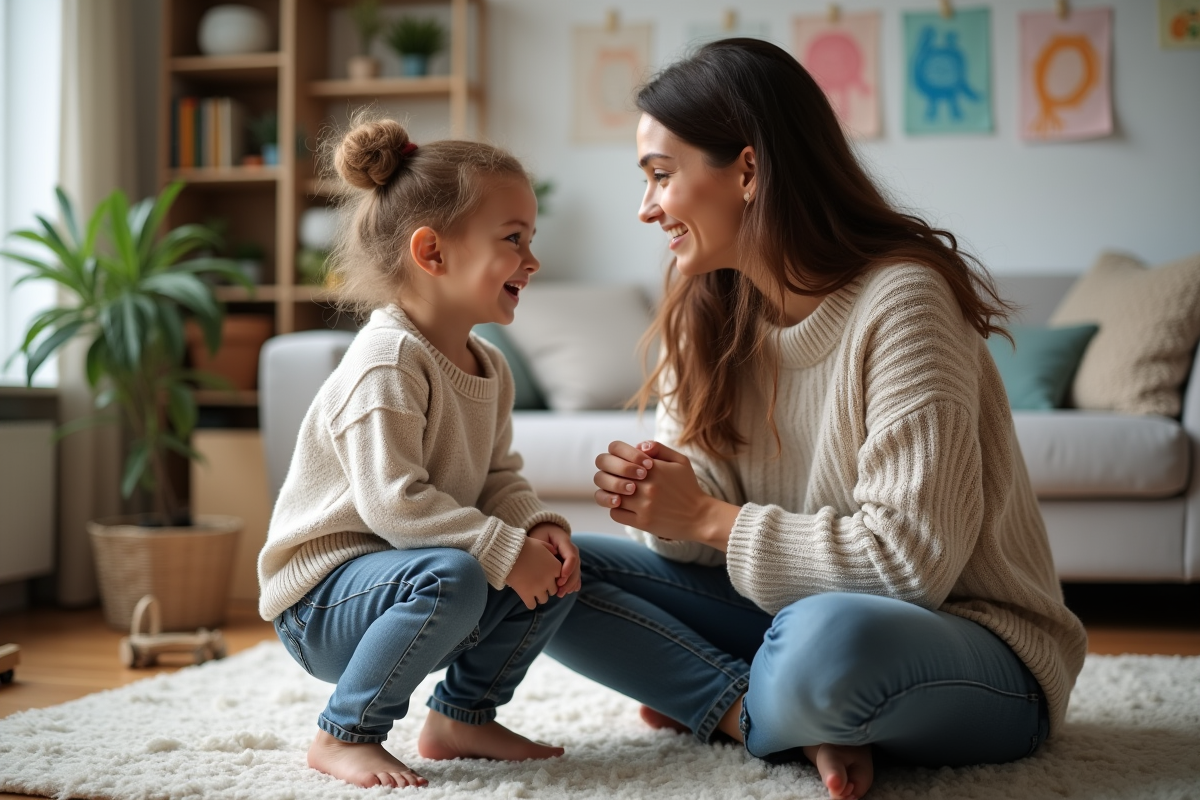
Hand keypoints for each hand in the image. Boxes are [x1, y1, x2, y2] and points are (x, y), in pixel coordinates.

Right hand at [505, 536, 561, 608]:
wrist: (509, 553)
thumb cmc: (524, 546)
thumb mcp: (540, 544)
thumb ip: (550, 549)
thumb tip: (555, 552)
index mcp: (555, 567)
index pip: (560, 579)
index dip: (553, 578)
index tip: (545, 575)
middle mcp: (549, 579)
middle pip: (553, 590)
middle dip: (546, 588)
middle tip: (537, 583)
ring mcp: (539, 588)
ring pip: (544, 599)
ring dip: (539, 596)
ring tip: (532, 590)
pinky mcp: (527, 595)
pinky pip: (532, 605)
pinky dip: (530, 602)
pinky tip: (526, 597)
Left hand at [528, 523, 580, 596]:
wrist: (545, 530)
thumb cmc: (540, 535)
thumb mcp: (539, 537)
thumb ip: (542, 548)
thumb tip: (544, 561)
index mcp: (565, 541)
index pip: (571, 555)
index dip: (568, 568)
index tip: (560, 579)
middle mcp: (572, 549)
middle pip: (576, 566)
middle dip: (569, 580)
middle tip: (559, 590)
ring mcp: (573, 557)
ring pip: (576, 572)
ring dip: (570, 584)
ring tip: (561, 594)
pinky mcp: (571, 564)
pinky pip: (575, 574)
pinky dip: (573, 583)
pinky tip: (569, 591)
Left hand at [594, 440, 738, 549]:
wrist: (700, 517)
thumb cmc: (688, 487)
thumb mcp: (680, 461)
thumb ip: (658, 448)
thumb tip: (638, 446)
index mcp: (654, 467)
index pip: (617, 453)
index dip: (616, 458)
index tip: (625, 466)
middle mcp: (647, 485)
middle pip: (610, 475)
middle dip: (611, 476)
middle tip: (619, 480)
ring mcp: (644, 505)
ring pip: (610, 495)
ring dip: (612, 494)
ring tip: (620, 494)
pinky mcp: (643, 522)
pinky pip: (615, 513)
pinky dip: (616, 509)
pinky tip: (625, 507)